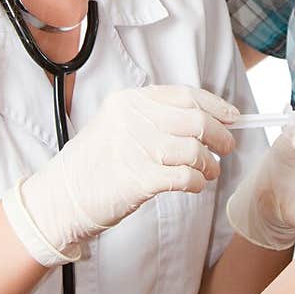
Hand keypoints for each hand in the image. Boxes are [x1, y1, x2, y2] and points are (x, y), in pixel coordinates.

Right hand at [2, 85, 238, 266]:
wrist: (61, 198)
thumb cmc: (94, 165)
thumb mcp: (118, 125)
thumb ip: (154, 117)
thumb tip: (206, 120)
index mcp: (129, 101)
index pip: (185, 95)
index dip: (216, 106)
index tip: (233, 117)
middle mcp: (134, 119)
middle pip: (196, 120)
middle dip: (220, 136)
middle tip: (227, 148)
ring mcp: (136, 148)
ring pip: (195, 150)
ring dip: (210, 164)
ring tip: (209, 172)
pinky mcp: (140, 178)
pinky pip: (186, 176)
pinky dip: (198, 182)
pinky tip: (195, 185)